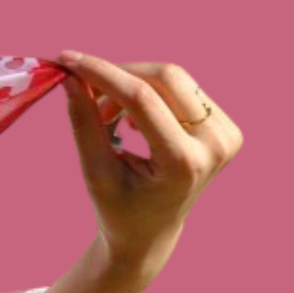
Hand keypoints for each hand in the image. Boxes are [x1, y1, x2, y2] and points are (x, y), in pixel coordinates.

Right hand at [52, 51, 243, 283]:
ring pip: (172, 77)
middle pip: (164, 76)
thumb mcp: (95, 170)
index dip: (102, 73)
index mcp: (184, 163)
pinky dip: (147, 92)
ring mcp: (227, 135)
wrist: (151, 233)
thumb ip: (83, 121)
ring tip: (107, 115)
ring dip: (130, 84)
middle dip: (118, 75)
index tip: (66, 60)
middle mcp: (215, 146)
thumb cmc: (117, 208)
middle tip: (86, 93)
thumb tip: (69, 75)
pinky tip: (131, 119)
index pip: (142, 98)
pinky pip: (181, 87)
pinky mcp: (225, 127)